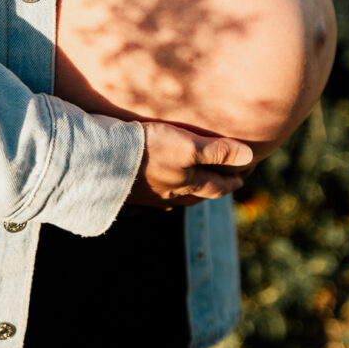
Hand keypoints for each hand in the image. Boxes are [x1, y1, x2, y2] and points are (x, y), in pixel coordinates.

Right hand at [125, 121, 253, 207]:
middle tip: (223, 183)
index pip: (218, 186)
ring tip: (190, 187)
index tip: (244, 176)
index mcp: (187, 184)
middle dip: (212, 188)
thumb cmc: (148, 150)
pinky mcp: (126, 196)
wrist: (99, 162)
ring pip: (173, 199)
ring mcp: (147, 198)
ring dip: (186, 194)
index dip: (233, 181)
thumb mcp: (187, 145)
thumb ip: (217, 151)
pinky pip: (147, 202)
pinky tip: (153, 195)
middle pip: (197, 195)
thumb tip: (249, 157)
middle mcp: (169, 195)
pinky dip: (156, 198)